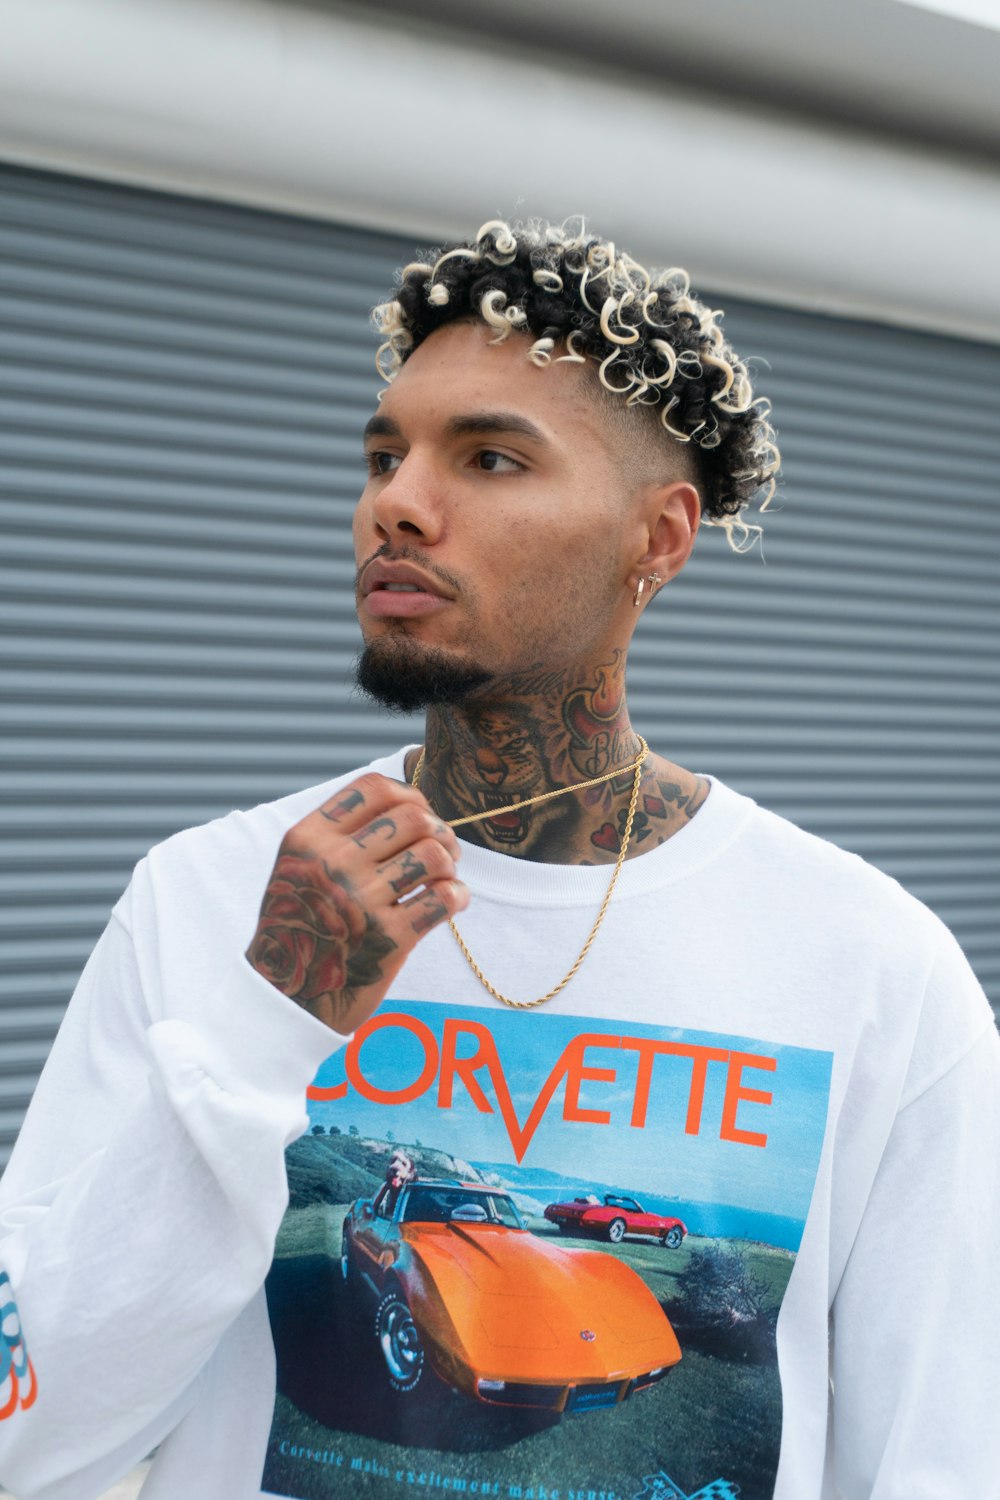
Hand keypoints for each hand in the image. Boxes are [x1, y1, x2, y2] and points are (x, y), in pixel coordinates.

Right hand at [245, 773, 467, 1032]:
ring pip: (435, 854)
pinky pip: (445, 898)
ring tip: (442, 878)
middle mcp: (333, 863)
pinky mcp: (389, 938)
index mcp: (308, 839)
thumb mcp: (297, 867)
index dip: (410, 796)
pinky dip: (457, 896)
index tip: (419, 817)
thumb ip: (337, 833)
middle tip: (443, 852)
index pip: (374, 788)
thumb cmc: (300, 926)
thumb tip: (409, 804)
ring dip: (450, 864)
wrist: (284, 997)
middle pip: (414, 817)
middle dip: (440, 831)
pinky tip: (450, 903)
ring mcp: (361, 900)